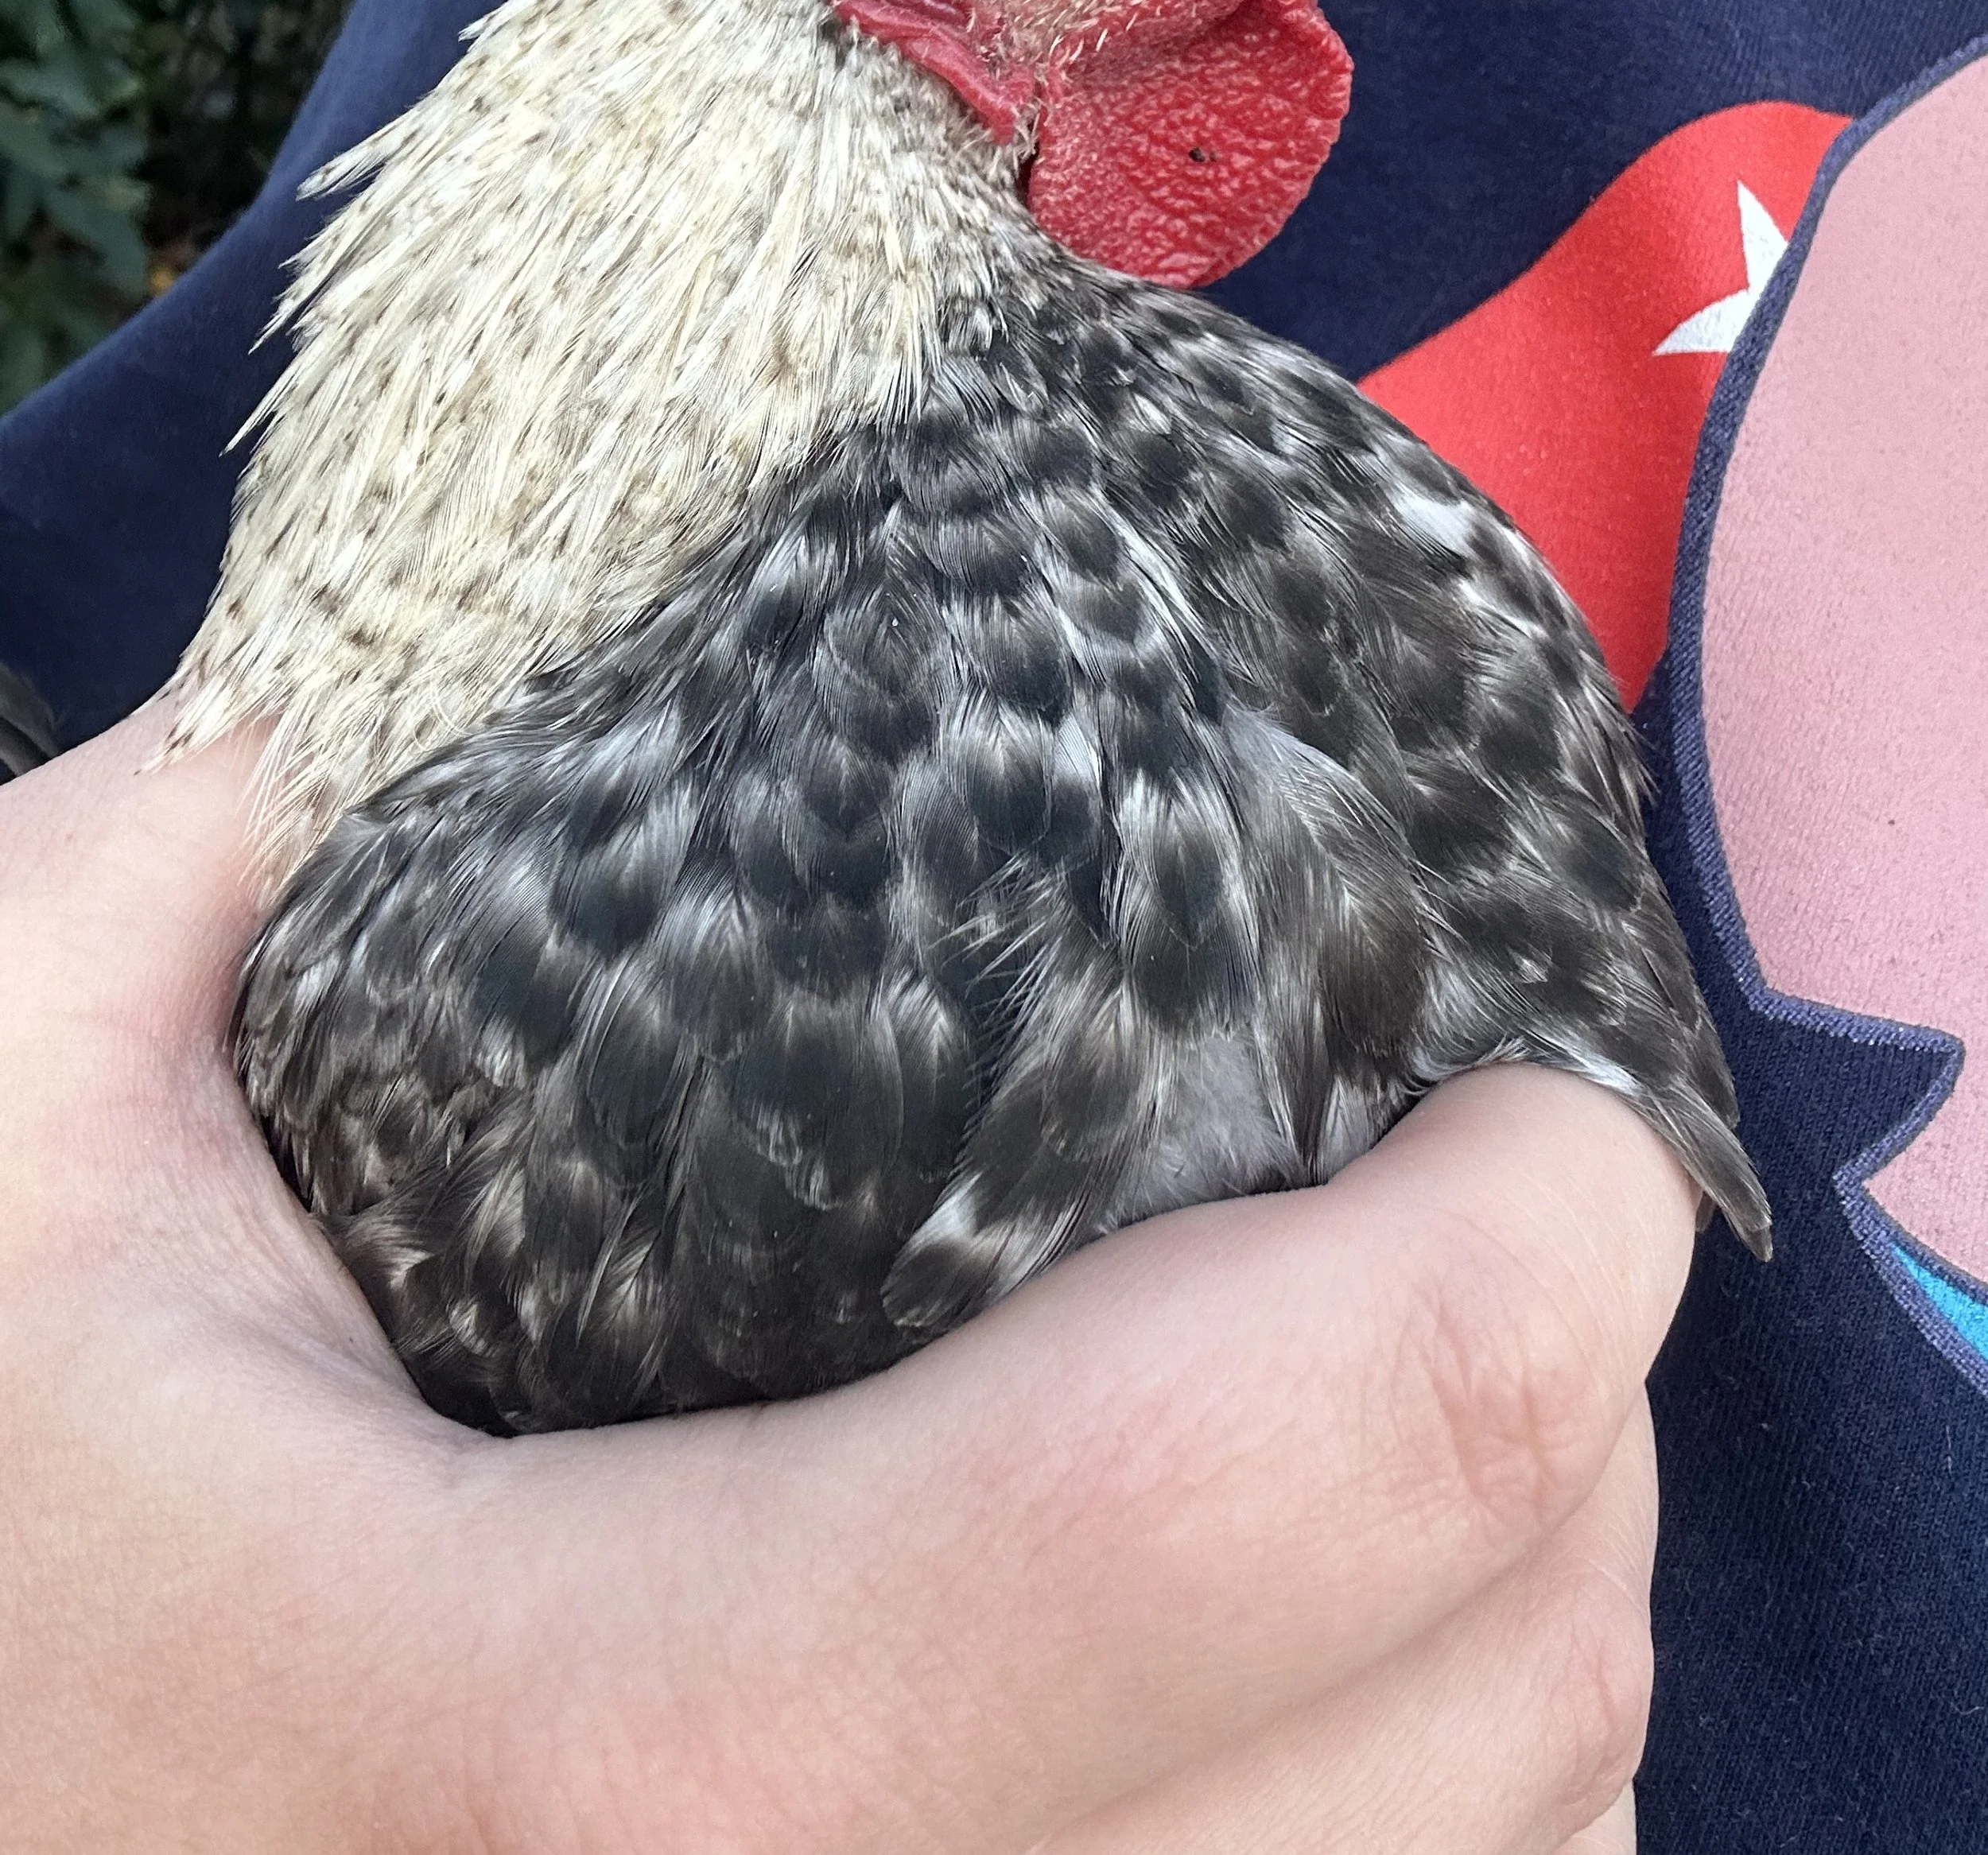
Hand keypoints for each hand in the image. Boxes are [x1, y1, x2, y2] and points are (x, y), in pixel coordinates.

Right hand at [0, 706, 1694, 1852]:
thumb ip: (223, 824)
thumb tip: (490, 607)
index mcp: (529, 1732)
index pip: (1177, 1518)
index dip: (1479, 1281)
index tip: (1543, 1094)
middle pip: (1419, 1777)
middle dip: (1562, 1449)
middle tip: (1499, 1204)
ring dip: (1526, 1659)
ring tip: (1436, 1418)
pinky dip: (1430, 1834)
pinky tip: (1329, 1675)